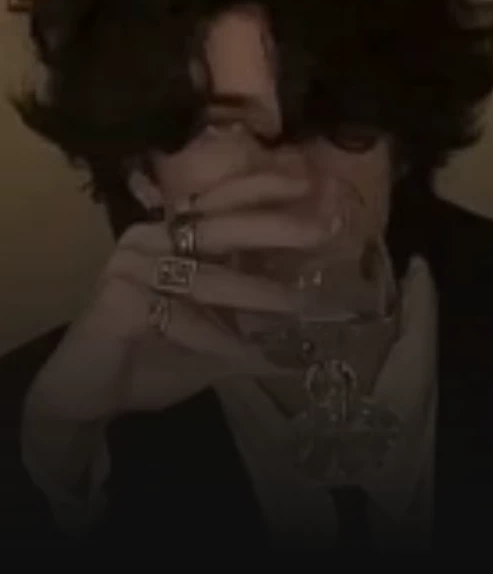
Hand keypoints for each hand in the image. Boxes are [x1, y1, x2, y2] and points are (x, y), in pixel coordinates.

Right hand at [22, 169, 336, 509]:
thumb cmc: (151, 358)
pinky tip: (251, 356)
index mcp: (170, 237)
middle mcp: (150, 240)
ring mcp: (131, 265)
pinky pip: (180, 318)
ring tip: (300, 306)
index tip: (307, 179)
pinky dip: (217, 338)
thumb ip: (250, 316)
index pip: (218, 201)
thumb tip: (310, 307)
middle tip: (319, 231)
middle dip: (273, 226)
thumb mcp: (213, 333)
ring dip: (256, 293)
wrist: (91, 394)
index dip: (261, 188)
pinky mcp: (117, 298)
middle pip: (218, 227)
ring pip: (205, 277)